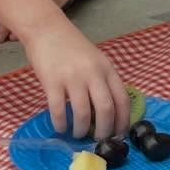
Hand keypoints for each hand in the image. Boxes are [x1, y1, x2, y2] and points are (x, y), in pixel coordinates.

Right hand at [24, 24, 127, 140]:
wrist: (46, 29)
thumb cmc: (71, 46)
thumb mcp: (95, 60)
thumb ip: (102, 81)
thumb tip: (107, 113)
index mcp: (106, 68)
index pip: (122, 99)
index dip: (123, 121)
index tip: (119, 135)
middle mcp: (92, 73)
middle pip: (105, 109)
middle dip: (104, 131)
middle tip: (98, 140)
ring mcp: (72, 77)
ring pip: (82, 113)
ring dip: (80, 130)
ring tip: (77, 134)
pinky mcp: (52, 81)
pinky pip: (59, 110)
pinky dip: (60, 124)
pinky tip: (60, 127)